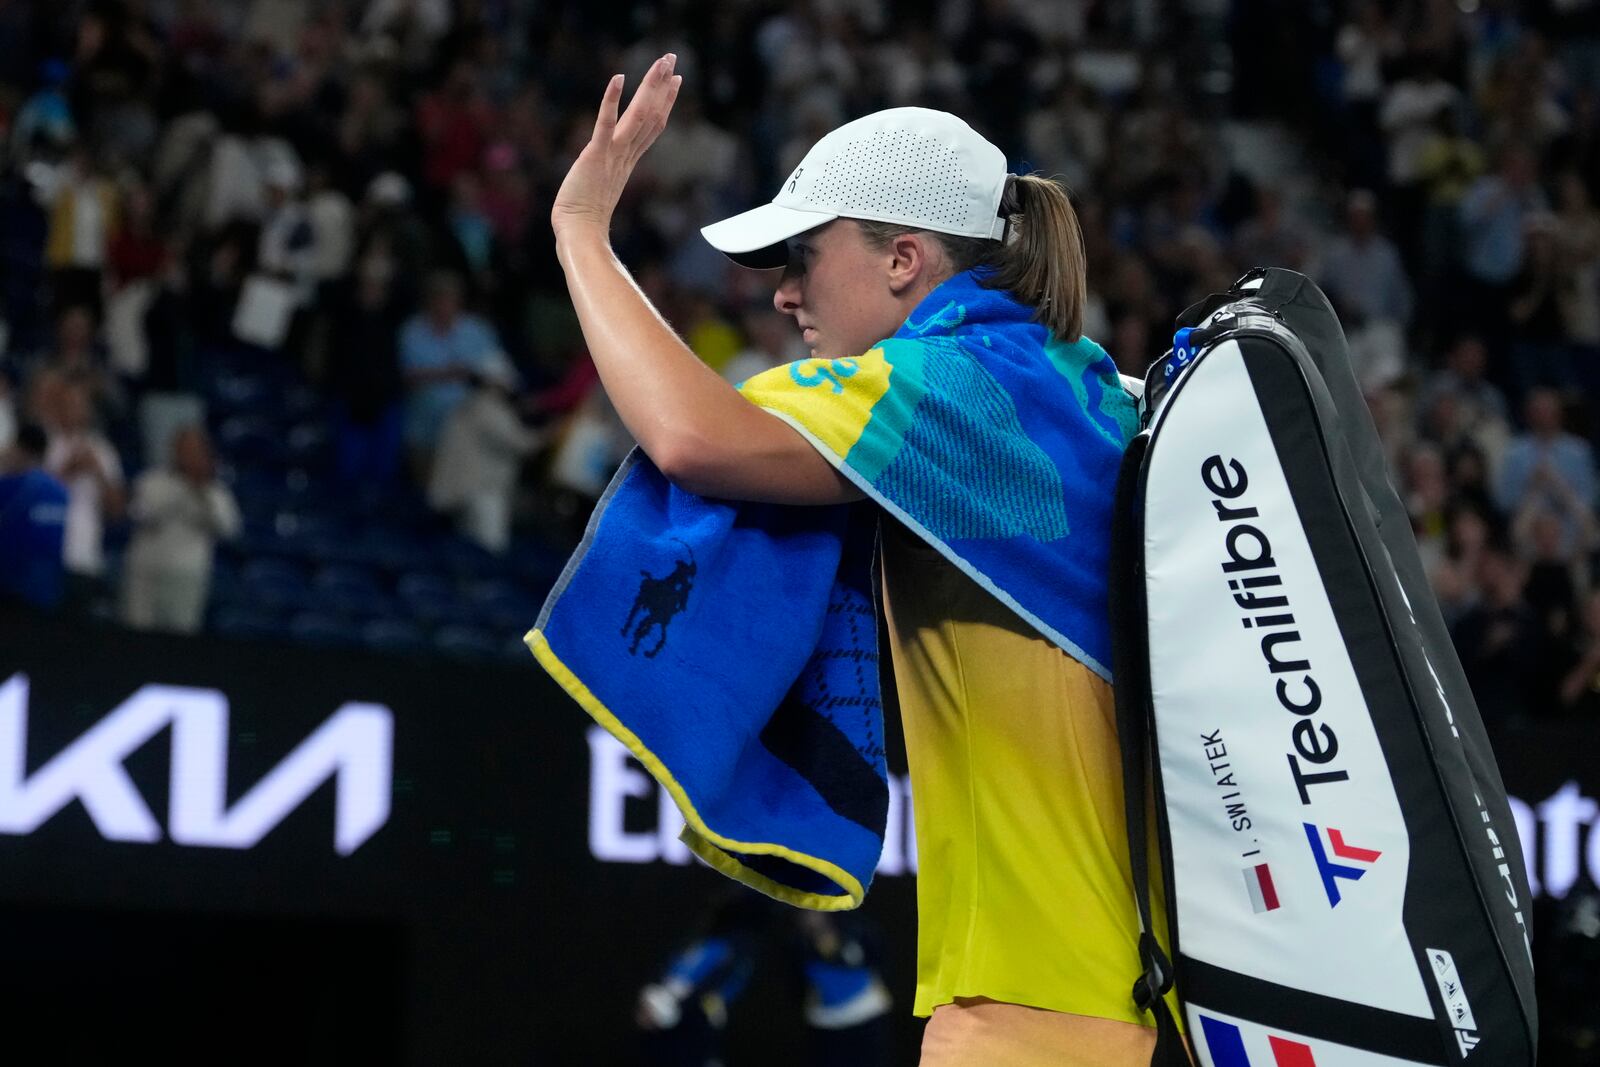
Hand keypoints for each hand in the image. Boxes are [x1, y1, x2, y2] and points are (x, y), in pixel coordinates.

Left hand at [551, 54, 681, 242]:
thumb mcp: (600, 190)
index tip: (675, 82)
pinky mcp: (595, 154)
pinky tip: (619, 78)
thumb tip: (606, 182)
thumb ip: (606, 180)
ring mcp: (613, 153)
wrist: (580, 233)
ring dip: (650, 86)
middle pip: (650, 114)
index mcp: (627, 161)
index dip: (665, 102)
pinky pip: (606, 122)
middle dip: (662, 85)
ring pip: (638, 115)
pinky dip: (612, 100)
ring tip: (662, 62)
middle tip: (673, 59)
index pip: (652, 126)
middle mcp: (625, 154)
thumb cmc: (584, 220)